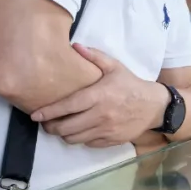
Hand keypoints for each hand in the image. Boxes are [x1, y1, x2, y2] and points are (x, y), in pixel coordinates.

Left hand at [31, 44, 169, 147]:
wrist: (155, 106)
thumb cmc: (131, 85)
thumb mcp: (115, 67)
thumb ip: (94, 56)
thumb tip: (75, 45)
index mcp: (98, 96)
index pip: (67, 107)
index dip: (48, 112)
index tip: (35, 115)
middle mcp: (100, 115)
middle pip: (65, 128)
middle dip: (51, 127)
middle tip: (47, 123)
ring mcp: (106, 130)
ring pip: (74, 139)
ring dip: (64, 134)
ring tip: (62, 128)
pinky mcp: (111, 140)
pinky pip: (88, 144)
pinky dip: (81, 139)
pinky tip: (81, 131)